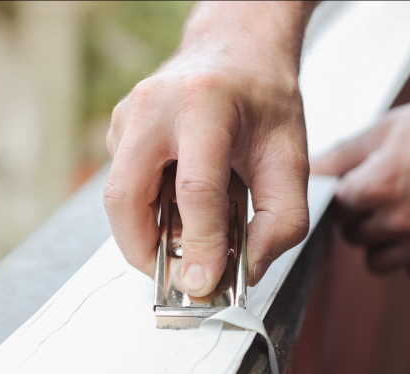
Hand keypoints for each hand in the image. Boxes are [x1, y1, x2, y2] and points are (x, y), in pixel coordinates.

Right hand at [104, 1, 316, 296]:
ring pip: (118, 200)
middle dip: (146, 254)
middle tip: (177, 277)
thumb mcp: (291, 160)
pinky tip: (180, 210)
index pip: (196, 190)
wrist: (237, 53)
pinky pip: (124, 189)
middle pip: (126, 200)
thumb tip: (245, 272)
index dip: (201, 245)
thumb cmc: (264, 101)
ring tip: (187, 240)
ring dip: (146, 236)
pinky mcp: (119, 132)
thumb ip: (280, 222)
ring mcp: (128, 118)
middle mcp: (152, 108)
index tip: (206, 284)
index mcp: (203, 105)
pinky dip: (148, 215)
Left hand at [311, 92, 409, 278]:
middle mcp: (399, 220)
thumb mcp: (390, 128)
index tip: (360, 186)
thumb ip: (343, 155)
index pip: (335, 209)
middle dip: (360, 219)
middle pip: (352, 237)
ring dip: (381, 244)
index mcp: (378, 186)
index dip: (346, 196)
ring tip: (400, 217)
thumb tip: (310, 169)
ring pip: (376, 262)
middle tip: (383, 198)